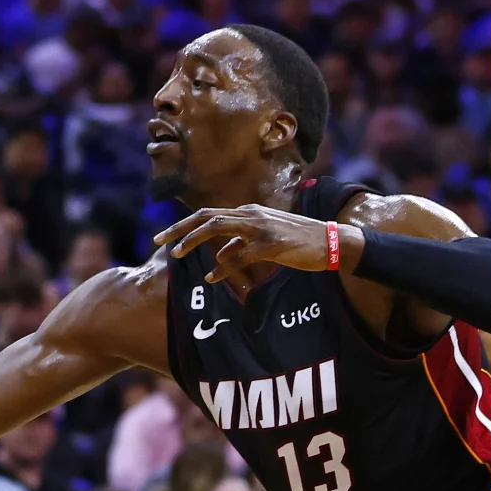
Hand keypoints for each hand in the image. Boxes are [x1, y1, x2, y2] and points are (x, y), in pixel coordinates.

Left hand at [161, 204, 350, 286]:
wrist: (333, 242)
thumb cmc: (298, 241)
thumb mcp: (265, 240)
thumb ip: (240, 245)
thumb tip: (218, 255)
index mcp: (248, 213)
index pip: (208, 214)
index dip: (183, 225)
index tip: (163, 236)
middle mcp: (252, 215)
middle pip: (206, 216)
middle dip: (179, 228)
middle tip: (157, 240)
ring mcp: (263, 227)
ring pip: (219, 228)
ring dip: (194, 240)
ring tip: (177, 254)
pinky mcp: (274, 244)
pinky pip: (241, 255)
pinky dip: (223, 266)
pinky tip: (211, 277)